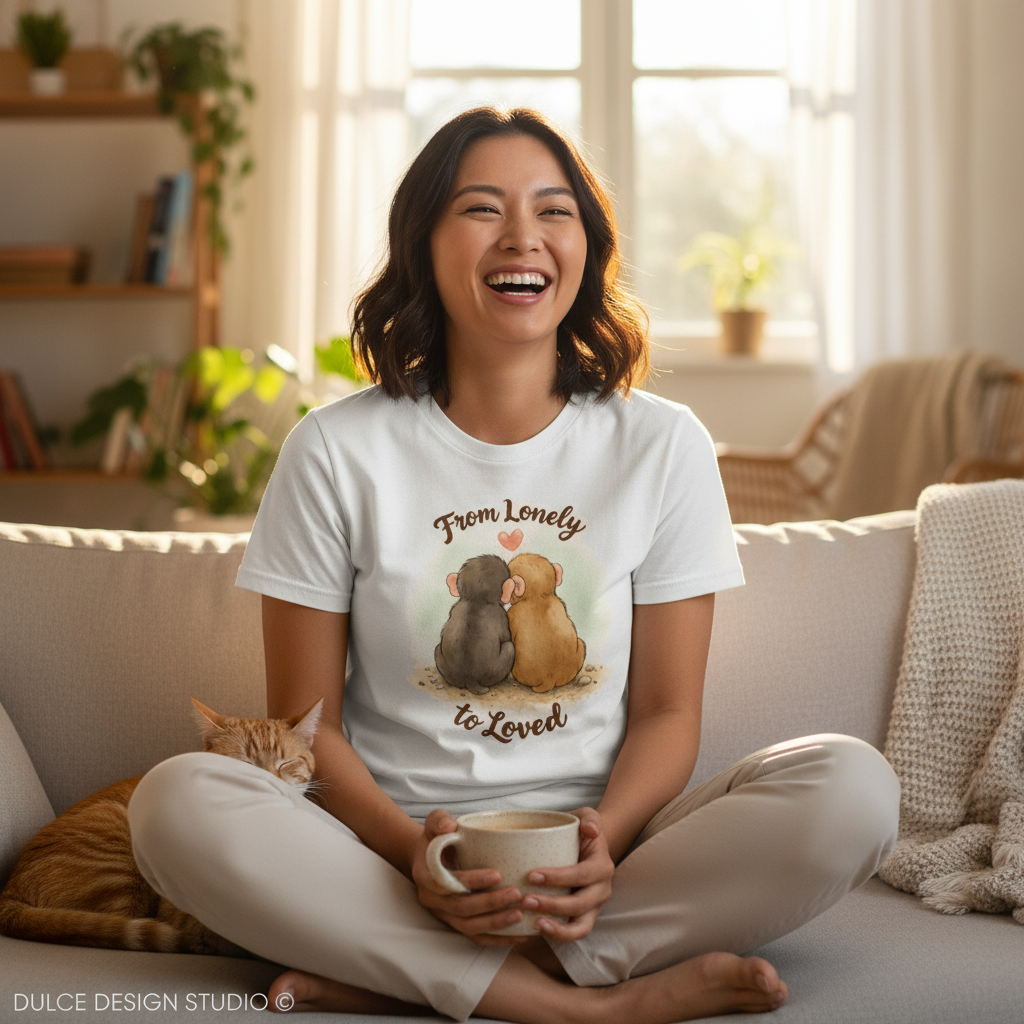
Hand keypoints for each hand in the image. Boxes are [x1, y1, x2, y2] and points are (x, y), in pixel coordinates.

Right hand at [411, 809, 529, 946]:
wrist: (429, 859)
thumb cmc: (437, 838)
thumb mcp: (434, 823)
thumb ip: (439, 820)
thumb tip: (451, 825)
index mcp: (426, 876)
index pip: (448, 883)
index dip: (472, 881)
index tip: (497, 874)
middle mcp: (432, 900)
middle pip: (462, 908)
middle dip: (490, 904)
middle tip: (516, 894)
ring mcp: (444, 916)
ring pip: (469, 928)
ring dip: (495, 924)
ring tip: (520, 915)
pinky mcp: (456, 925)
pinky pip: (476, 938)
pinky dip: (497, 939)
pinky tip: (519, 935)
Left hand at [520, 806, 613, 941]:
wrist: (589, 847)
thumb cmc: (582, 831)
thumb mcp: (588, 816)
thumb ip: (590, 819)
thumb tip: (590, 830)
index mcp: (602, 866)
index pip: (581, 875)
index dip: (558, 878)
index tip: (532, 875)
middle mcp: (602, 889)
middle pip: (580, 904)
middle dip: (553, 905)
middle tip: (526, 900)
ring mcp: (594, 907)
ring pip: (581, 926)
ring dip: (557, 928)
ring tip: (534, 923)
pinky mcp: (585, 917)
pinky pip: (574, 932)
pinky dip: (557, 934)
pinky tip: (536, 929)